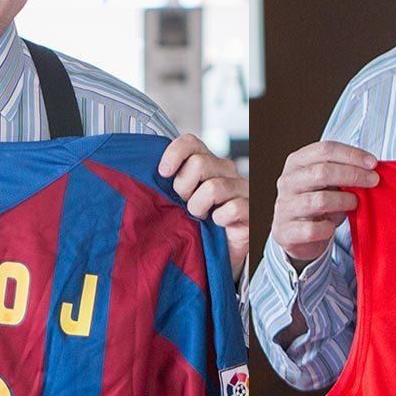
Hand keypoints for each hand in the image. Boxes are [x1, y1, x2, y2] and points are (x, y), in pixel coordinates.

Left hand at [159, 134, 249, 279]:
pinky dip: (219, 219)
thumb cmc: (196, 225)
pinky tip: (218, 225)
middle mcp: (226, 171)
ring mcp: (241, 189)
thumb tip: (144, 176)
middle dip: (184, 187)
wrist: (218, 254)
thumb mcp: (178, 200)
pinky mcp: (251, 209)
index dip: (174, 154)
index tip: (163, 173)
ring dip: (199, 207)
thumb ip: (169, 183)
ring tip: (200, 217)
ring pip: (213, 187)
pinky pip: (231, 208)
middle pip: (199, 163)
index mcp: (208, 163)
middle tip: (184, 204)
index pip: (191, 142)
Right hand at [272, 141, 378, 270]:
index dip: (352, 155)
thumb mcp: (328, 182)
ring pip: (319, 200)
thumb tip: (372, 169)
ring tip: (355, 203)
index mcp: (297, 162)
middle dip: (353, 175)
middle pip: (322, 172)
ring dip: (344, 201)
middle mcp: (287, 182)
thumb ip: (343, 172)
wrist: (296, 234)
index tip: (373, 163)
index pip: (324, 150)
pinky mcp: (286, 231)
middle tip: (374, 181)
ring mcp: (284, 206)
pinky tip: (332, 227)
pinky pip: (312, 229)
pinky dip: (328, 229)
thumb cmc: (318, 201)